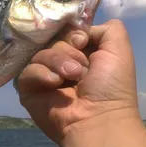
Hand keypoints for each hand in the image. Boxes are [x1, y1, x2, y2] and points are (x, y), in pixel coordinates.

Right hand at [15, 19, 140, 144]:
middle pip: (51, 40)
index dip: (72, 34)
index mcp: (81, 54)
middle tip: (80, 70)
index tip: (82, 43)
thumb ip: (108, 28)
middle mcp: (61, 64)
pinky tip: (54, 84)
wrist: (97, 119)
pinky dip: (41, 74)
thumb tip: (81, 31)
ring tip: (71, 78)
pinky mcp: (28, 89)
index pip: (65, 32)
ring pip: (39, 54)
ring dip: (58, 62)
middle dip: (67, 51)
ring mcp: (43, 77)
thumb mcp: (118, 49)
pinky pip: (26, 71)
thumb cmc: (110, 86)